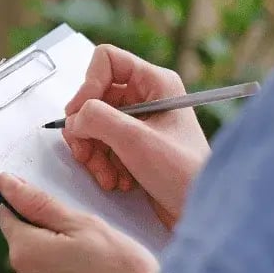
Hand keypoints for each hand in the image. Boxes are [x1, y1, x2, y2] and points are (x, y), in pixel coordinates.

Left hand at [0, 173, 157, 272]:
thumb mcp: (85, 226)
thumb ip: (39, 203)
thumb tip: (5, 182)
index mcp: (25, 251)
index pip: (9, 216)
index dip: (30, 208)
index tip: (55, 213)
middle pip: (25, 246)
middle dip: (49, 241)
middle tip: (89, 246)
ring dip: (56, 269)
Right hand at [62, 44, 210, 227]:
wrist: (200, 212)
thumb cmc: (184, 174)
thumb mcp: (135, 140)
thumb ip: (98, 119)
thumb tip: (73, 118)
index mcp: (155, 82)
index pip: (106, 61)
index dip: (88, 85)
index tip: (82, 115)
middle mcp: (146, 97)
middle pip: (93, 97)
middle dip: (87, 130)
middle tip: (87, 154)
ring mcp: (139, 122)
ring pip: (92, 124)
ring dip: (93, 153)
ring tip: (108, 176)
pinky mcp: (133, 146)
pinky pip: (100, 144)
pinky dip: (101, 164)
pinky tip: (117, 181)